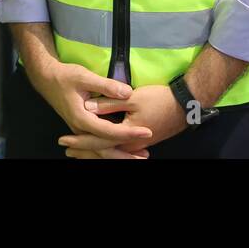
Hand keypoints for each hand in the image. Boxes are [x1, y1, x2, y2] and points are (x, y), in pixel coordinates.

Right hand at [26, 58, 152, 155]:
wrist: (46, 78)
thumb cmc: (65, 76)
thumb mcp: (85, 77)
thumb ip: (106, 85)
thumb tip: (128, 92)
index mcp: (81, 118)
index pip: (108, 131)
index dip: (128, 133)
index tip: (146, 131)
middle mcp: (80, 129)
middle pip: (104, 149)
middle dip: (125, 155)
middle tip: (145, 155)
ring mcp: (80, 131)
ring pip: (100, 150)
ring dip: (119, 155)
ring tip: (139, 157)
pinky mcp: (82, 128)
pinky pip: (97, 145)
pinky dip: (110, 149)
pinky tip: (123, 150)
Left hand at [59, 85, 187, 157]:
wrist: (184, 104)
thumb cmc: (159, 99)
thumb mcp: (132, 98)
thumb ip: (108, 102)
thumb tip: (88, 106)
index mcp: (126, 135)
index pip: (97, 141)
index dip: (80, 141)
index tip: (64, 140)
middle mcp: (131, 145)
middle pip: (103, 151)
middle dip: (84, 150)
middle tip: (66, 149)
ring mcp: (137, 144)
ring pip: (111, 151)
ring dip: (94, 151)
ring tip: (78, 151)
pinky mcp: (142, 140)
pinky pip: (119, 147)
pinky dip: (107, 148)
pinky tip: (102, 146)